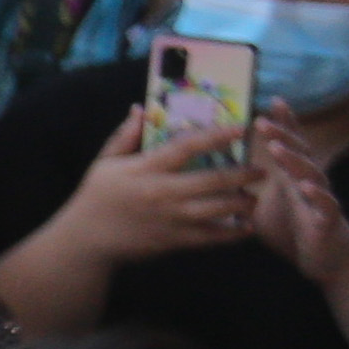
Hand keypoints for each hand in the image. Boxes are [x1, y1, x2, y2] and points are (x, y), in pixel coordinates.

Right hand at [61, 103, 258, 264]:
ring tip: (254, 198)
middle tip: (262, 170)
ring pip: (219, 209)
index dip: (216, 136)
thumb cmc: (96, 197)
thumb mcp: (105, 162)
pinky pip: (212, 237)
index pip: (187, 146)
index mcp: (146, 169)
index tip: (240, 128)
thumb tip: (141, 108)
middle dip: (244, 174)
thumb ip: (125, 135)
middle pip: (214, 180)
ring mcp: (172, 218)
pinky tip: (246, 227)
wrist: (86, 240)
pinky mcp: (175, 240)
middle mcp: (163, 192)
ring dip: (243, 203)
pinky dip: (234, 234)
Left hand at [250, 112, 348, 282]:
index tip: (271, 101)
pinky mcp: (329, 220)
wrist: (326, 260)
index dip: (284, 123)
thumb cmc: (293, 229)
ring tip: (277, 148)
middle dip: (282, 135)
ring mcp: (320, 200)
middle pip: (298, 152)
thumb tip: (215, 176)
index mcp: (291, 177)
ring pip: (311, 174)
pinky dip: (317, 194)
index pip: (289, 144)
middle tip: (262, 122)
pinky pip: (325, 205)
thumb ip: (245, 189)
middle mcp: (308, 183)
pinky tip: (306, 185)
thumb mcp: (263, 206)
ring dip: (294, 160)